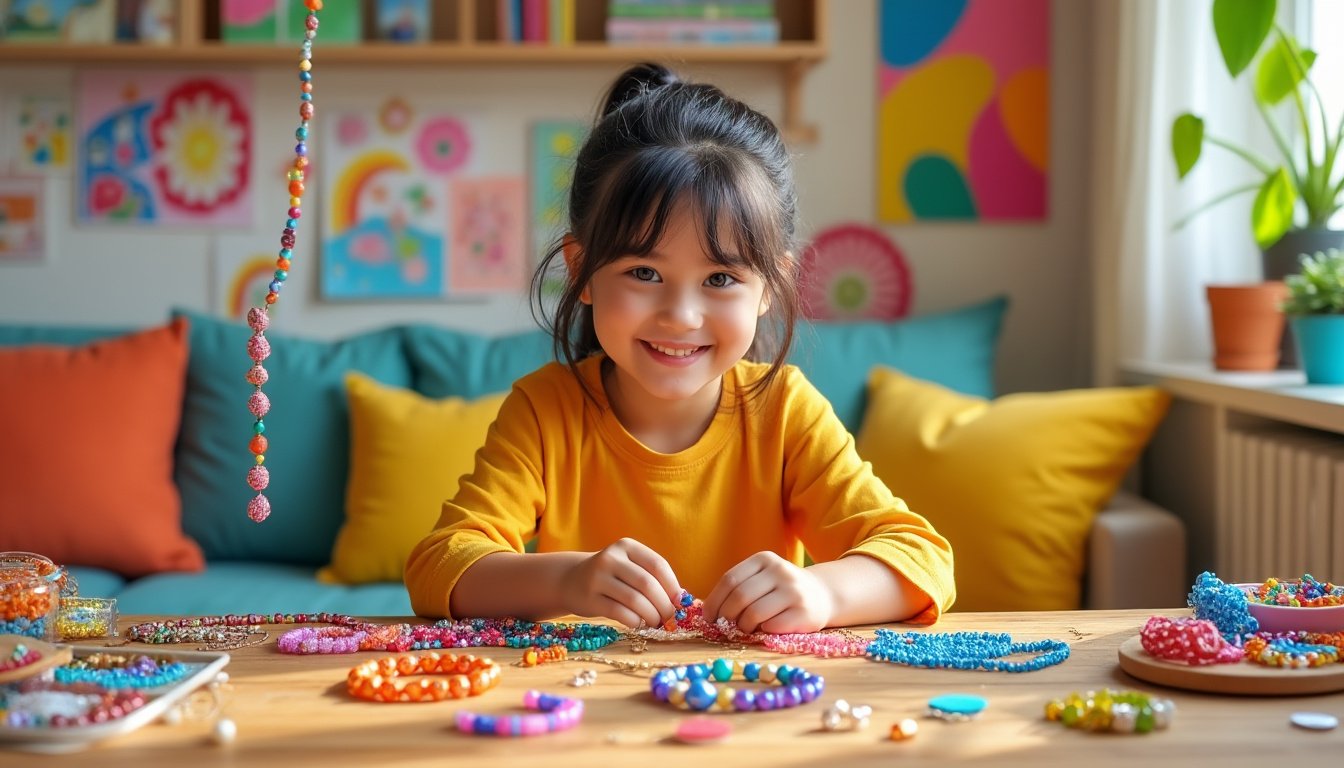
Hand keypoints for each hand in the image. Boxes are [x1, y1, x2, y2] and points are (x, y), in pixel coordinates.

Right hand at [558, 538, 681, 628]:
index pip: (657, 565)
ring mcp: (597, 577)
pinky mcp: (589, 598)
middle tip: (669, 618)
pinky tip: (638, 624)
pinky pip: (619, 613)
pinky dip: (635, 621)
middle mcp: (611, 558)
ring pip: (635, 600)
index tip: (680, 602)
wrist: (571, 579)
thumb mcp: (629, 566)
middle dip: (664, 605)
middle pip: (647, 584)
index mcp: (626, 546)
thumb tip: (682, 600)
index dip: (672, 585)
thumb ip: (651, 577)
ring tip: (655, 622)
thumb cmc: (611, 576)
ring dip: (651, 615)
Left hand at [702, 552, 833, 633]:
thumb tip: (709, 612)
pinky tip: (766, 628)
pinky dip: (762, 631)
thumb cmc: (781, 590)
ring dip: (743, 626)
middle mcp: (780, 571)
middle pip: (740, 596)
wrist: (822, 595)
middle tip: (726, 626)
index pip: (730, 580)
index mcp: (764, 559)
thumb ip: (739, 588)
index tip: (709, 617)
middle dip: (727, 616)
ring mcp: (794, 591)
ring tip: (746, 628)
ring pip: (753, 613)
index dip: (714, 601)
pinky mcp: (803, 612)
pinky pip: (771, 626)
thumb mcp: (761, 578)